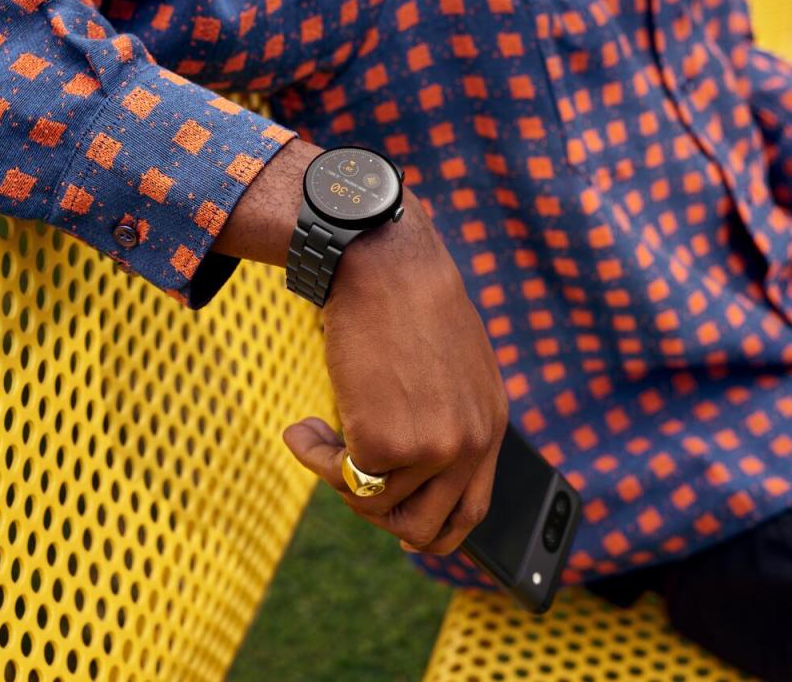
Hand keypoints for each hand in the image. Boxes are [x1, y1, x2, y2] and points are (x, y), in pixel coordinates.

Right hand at [282, 188, 508, 554]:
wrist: (382, 259)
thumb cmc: (405, 296)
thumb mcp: (447, 360)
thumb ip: (442, 411)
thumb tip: (408, 456)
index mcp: (490, 421)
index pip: (473, 508)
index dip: (436, 531)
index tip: (401, 531)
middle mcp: (471, 442)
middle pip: (427, 527)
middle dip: (377, 516)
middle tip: (345, 479)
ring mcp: (433, 447)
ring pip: (374, 505)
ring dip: (334, 476)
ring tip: (312, 434)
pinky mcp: (387, 441)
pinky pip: (342, 477)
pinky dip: (313, 457)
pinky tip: (301, 429)